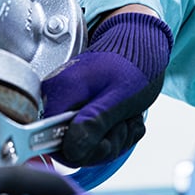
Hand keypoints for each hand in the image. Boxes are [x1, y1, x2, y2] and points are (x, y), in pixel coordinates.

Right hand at [42, 11, 172, 165]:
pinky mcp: (79, 107)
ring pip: (86, 143)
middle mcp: (57, 97)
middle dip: (105, 142)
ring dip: (114, 137)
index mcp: (61, 92)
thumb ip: (94, 123)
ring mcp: (68, 102)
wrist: (142, 44)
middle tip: (124, 122)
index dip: (81, 149)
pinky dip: (115, 131)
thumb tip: (71, 150)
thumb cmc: (134, 62)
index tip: (106, 140)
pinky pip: (94, 135)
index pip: (52, 141)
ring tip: (127, 116)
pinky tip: (125, 116)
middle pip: (71, 146)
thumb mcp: (119, 97)